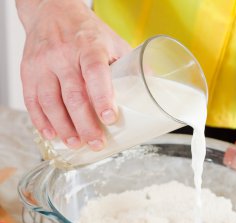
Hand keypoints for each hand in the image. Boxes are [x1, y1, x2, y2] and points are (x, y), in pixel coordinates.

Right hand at [17, 0, 130, 149]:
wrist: (52, 11)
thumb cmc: (87, 32)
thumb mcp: (114, 42)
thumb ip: (131, 65)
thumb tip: (154, 88)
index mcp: (90, 47)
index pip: (95, 73)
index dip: (102, 97)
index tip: (109, 118)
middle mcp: (64, 55)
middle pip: (73, 95)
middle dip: (85, 124)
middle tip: (96, 142)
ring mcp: (43, 64)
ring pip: (50, 101)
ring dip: (63, 127)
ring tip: (75, 143)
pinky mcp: (28, 71)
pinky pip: (32, 100)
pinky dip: (41, 121)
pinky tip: (51, 134)